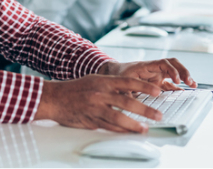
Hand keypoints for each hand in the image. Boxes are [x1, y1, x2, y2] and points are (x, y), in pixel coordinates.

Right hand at [35, 74, 163, 132]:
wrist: (55, 98)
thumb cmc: (75, 89)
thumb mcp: (94, 80)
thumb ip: (111, 86)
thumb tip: (129, 92)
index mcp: (103, 81)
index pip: (128, 82)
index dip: (144, 86)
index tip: (157, 91)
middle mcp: (100, 94)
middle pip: (127, 102)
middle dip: (145, 110)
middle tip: (158, 115)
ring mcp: (96, 108)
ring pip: (119, 118)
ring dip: (134, 125)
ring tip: (144, 128)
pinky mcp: (91, 120)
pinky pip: (109, 127)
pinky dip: (120, 130)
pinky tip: (129, 132)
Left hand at [99, 59, 196, 90]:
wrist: (114, 71)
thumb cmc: (118, 75)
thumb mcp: (122, 83)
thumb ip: (128, 93)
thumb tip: (132, 105)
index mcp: (146, 66)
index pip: (163, 63)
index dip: (172, 70)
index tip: (177, 80)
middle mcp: (154, 69)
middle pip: (173, 64)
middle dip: (183, 71)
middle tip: (189, 82)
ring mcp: (157, 74)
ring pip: (174, 71)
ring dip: (184, 76)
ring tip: (192, 85)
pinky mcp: (158, 81)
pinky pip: (171, 83)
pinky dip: (179, 87)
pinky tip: (185, 93)